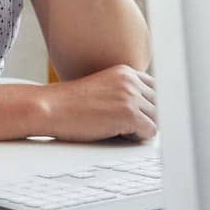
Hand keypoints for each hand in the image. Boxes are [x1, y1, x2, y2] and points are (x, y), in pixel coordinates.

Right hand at [36, 64, 156, 141]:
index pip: (156, 89)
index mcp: (124, 72)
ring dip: (141, 128)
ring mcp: (130, 96)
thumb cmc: (69, 104)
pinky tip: (116, 133)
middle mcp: (130, 80)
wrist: (49, 108)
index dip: (149, 106)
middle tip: (126, 126)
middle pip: (160, 105)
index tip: (142, 116)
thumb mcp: (101, 89)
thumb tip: (149, 112)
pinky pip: (151, 132)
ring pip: (157, 120)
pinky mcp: (129, 114)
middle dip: (147, 118)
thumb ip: (123, 93)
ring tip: (117, 129)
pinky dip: (136, 138)